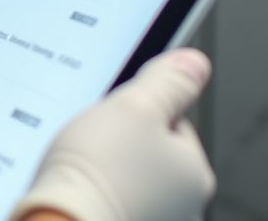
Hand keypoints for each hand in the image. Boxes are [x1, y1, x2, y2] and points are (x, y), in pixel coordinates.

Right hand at [10, 49, 215, 220]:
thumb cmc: (98, 171)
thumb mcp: (134, 108)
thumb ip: (167, 83)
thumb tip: (194, 63)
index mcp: (194, 171)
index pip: (171, 121)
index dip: (135, 109)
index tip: (110, 113)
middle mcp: (182, 204)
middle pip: (147, 151)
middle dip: (118, 141)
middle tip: (90, 138)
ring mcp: (152, 219)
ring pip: (125, 177)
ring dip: (103, 168)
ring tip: (76, 164)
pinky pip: (107, 198)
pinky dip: (91, 191)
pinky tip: (73, 186)